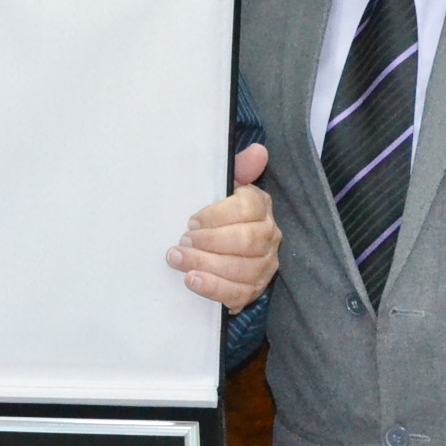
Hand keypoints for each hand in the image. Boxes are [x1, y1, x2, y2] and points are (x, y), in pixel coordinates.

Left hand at [167, 145, 279, 312]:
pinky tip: (192, 280)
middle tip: (182, 241)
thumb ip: (238, 168)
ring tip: (177, 259)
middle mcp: (269, 237)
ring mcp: (263, 267)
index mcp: (261, 207)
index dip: (217, 215)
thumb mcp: (226, 188)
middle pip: (245, 241)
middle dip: (209, 242)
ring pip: (240, 269)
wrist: (220, 250)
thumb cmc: (220, 214)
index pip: (248, 209)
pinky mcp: (252, 291)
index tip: (191, 220)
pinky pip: (238, 294)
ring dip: (205, 264)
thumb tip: (258, 150)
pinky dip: (213, 288)